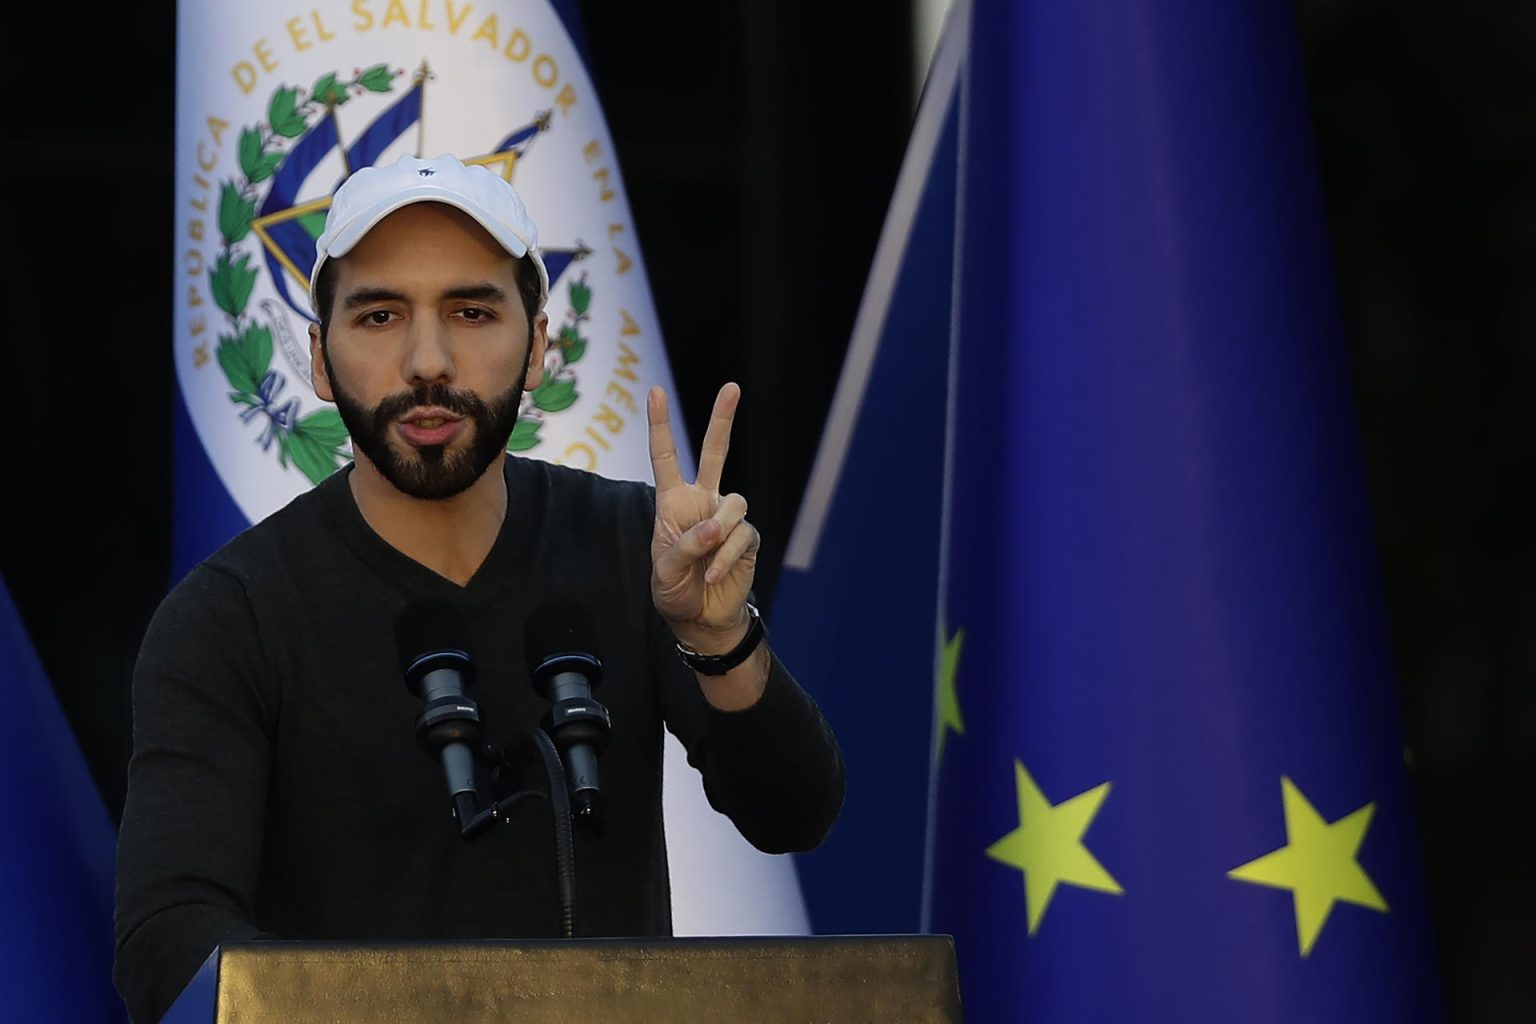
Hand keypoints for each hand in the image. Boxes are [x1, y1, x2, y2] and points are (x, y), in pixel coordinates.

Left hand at [647, 382, 760, 652]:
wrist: (701, 619)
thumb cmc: (675, 590)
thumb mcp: (664, 570)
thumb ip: (686, 544)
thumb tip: (717, 526)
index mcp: (673, 502)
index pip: (666, 457)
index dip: (660, 425)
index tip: (654, 390)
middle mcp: (703, 502)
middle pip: (715, 453)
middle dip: (722, 420)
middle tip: (732, 387)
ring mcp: (727, 518)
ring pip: (734, 502)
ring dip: (719, 531)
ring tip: (705, 561)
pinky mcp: (748, 538)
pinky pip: (742, 535)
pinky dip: (726, 556)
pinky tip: (714, 574)